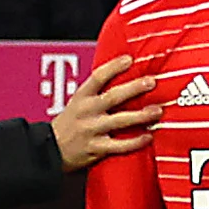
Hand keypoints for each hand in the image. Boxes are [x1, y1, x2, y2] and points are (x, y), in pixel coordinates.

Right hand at [51, 53, 158, 168]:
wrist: (50, 149)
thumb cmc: (70, 123)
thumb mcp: (78, 102)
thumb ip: (98, 92)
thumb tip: (125, 77)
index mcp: (82, 97)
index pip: (98, 77)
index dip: (114, 67)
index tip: (129, 59)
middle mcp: (87, 111)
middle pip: (113, 97)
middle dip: (134, 88)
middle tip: (151, 82)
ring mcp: (92, 130)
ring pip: (119, 121)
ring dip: (141, 115)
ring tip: (157, 110)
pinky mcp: (96, 148)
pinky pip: (119, 145)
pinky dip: (135, 141)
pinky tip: (148, 136)